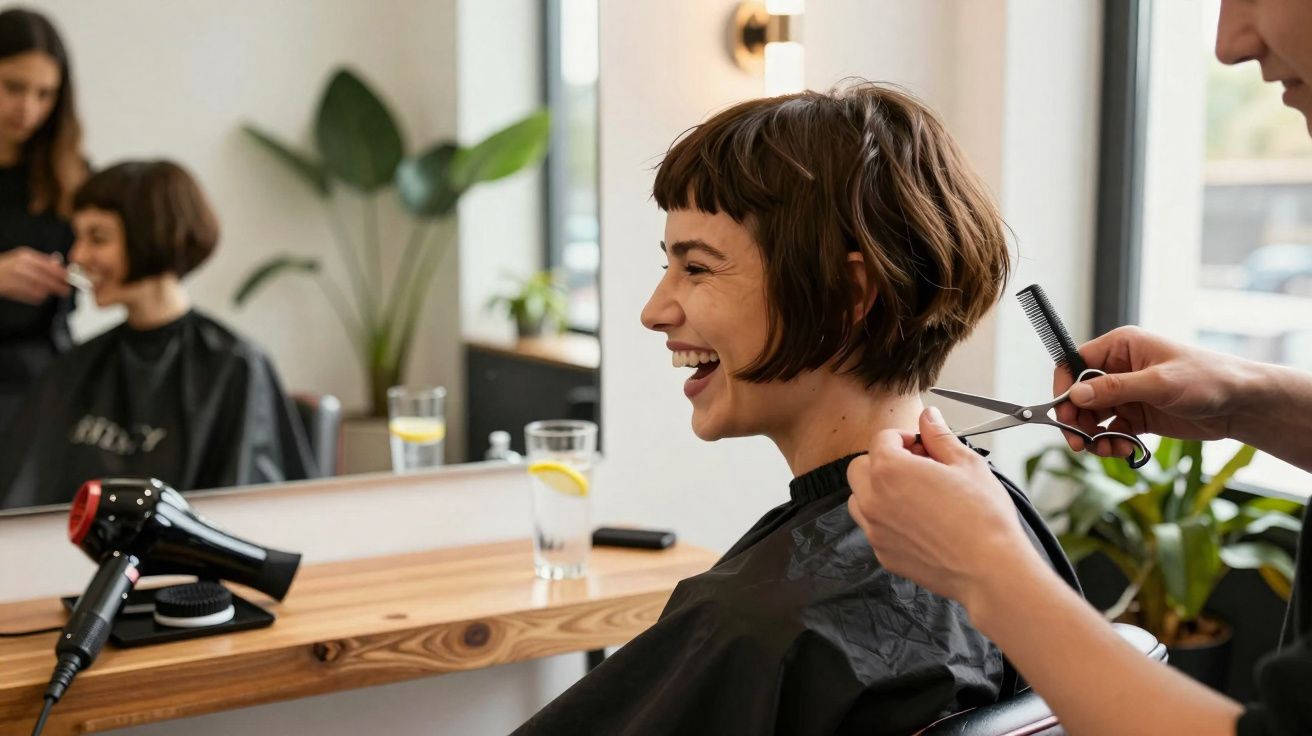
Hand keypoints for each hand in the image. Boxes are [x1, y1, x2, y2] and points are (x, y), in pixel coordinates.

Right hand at [0, 247, 68, 303]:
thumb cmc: (9, 266)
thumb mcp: (24, 258)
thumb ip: (42, 260)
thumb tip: (58, 261)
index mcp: (26, 256)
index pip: (48, 265)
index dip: (61, 273)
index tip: (68, 278)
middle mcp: (20, 266)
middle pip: (45, 279)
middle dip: (57, 286)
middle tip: (65, 290)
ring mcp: (14, 278)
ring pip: (39, 289)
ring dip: (48, 292)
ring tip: (51, 292)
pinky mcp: (9, 289)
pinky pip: (29, 296)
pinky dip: (37, 297)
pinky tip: (40, 296)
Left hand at [846, 407, 1043, 608]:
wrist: (989, 570)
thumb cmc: (983, 516)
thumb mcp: (966, 463)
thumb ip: (939, 436)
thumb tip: (928, 416)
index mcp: (889, 471)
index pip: (881, 439)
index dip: (904, 438)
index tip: (923, 447)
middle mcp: (873, 500)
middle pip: (860, 467)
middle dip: (884, 461)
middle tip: (917, 467)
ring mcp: (875, 531)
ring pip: (859, 499)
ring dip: (878, 490)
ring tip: (915, 494)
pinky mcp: (883, 554)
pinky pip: (874, 528)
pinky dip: (887, 519)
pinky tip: (920, 522)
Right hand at [1052, 326, 1254, 457]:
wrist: (1241, 405)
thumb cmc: (1208, 379)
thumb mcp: (1158, 382)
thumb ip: (1115, 389)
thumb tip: (1076, 395)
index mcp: (1121, 347)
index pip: (1075, 364)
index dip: (1064, 388)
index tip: (1062, 413)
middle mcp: (1119, 369)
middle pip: (1079, 395)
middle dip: (1076, 420)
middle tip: (1078, 441)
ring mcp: (1126, 394)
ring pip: (1091, 417)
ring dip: (1092, 436)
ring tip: (1106, 449)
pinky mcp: (1136, 416)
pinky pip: (1109, 431)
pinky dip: (1109, 443)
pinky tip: (1122, 449)